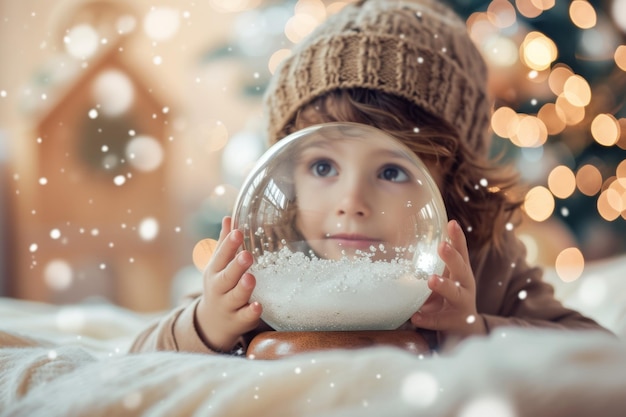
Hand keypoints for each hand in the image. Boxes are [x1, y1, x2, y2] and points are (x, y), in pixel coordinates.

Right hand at [195, 217, 262, 351]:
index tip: (238, 232)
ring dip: (243, 288)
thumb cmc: (220, 286)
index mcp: (214, 271)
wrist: (212, 323)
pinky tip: (258, 306)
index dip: (229, 244)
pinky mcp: (238, 321)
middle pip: (226, 277)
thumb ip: (225, 244)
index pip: (221, 256)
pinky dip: (251, 312)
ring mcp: (228, 306)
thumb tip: (229, 217)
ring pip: (235, 297)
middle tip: (247, 255)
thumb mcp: (218, 265)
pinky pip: (244, 317)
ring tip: (251, 278)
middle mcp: (219, 288)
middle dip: (236, 266)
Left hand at [410, 219, 485, 339]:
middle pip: (461, 269)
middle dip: (452, 257)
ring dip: (443, 285)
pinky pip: (438, 320)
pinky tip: (415, 316)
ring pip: (454, 294)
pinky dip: (427, 318)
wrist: (464, 329)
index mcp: (462, 272)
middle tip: (442, 246)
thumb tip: (409, 238)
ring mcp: (461, 304)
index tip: (451, 223)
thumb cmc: (450, 296)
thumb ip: (434, 263)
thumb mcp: (446, 277)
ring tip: (431, 280)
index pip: (461, 252)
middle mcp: (465, 286)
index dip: (457, 238)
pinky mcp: (453, 322)